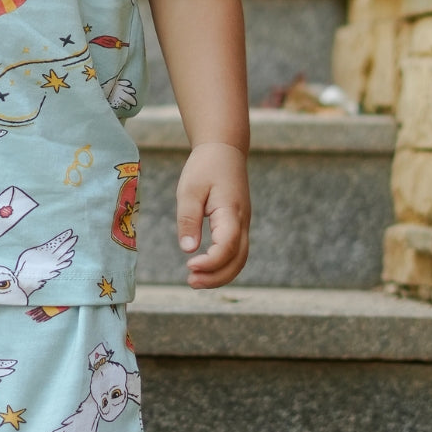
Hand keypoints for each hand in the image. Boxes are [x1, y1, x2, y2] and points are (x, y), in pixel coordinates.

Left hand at [174, 141, 249, 287]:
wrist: (224, 149)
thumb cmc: (205, 167)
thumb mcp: (189, 190)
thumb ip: (188, 219)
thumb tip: (187, 249)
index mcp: (231, 211)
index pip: (227, 246)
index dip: (211, 262)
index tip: (189, 266)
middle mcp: (242, 222)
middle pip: (238, 260)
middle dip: (216, 276)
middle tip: (190, 282)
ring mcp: (243, 224)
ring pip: (240, 259)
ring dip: (220, 274)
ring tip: (194, 280)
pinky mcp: (238, 225)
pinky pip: (236, 252)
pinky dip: (223, 265)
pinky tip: (204, 269)